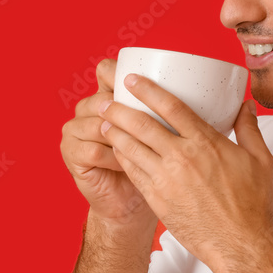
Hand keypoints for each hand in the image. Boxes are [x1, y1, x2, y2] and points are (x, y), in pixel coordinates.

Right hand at [60, 59, 156, 230]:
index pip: (107, 71)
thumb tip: (200, 87)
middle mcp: (88, 108)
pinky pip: (93, 150)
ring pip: (98, 124)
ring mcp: (76, 130)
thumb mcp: (163, 132)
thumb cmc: (153, 163)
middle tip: (154, 127)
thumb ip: (169, 109)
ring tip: (145, 151)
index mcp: (108, 95)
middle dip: (126, 110)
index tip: (143, 83)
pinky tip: (128, 165)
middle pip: (102, 98)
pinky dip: (113, 158)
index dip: (120, 72)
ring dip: (122, 136)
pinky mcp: (72, 153)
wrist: (130, 201)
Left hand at [97, 74, 272, 269]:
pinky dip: (122, 158)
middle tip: (105, 100)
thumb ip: (249, 129)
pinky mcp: (158, 200)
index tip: (132, 80)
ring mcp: (166, 180)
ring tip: (102, 122)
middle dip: (119, 109)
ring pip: (131, 148)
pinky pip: (133, 173)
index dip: (147, 90)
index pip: (170, 107)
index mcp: (205, 143)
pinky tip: (116, 151)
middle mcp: (181, 158)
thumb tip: (245, 105)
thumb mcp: (261, 160)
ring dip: (114, 132)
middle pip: (141, 125)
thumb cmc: (253, 205)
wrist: (241, 246)